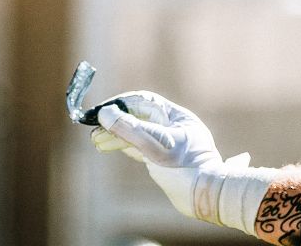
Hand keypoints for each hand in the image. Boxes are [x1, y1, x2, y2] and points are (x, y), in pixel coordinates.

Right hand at [90, 90, 222, 169]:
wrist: (206, 198)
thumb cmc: (186, 168)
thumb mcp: (156, 146)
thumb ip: (130, 129)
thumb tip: (105, 113)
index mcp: (176, 117)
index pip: (144, 102)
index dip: (121, 104)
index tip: (102, 111)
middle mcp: (172, 128)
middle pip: (138, 118)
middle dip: (115, 122)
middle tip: (94, 129)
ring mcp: (168, 145)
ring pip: (136, 134)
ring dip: (116, 136)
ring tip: (96, 141)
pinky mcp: (163, 161)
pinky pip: (139, 148)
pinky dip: (123, 146)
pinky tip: (108, 146)